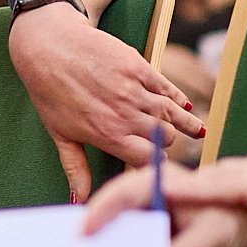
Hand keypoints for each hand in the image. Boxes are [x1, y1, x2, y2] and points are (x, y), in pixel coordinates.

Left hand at [7, 7, 204, 201]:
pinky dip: (179, 99)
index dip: (155, 165)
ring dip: (186, 124)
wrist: (48, 45)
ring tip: (198, 132)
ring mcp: (134, 89)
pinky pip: (167, 88)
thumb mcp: (60, 134)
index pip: (147, 159)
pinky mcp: (138, 67)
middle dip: (167, 144)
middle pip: (164, 138)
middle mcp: (125, 114)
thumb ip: (76, 169)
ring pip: (172, 114)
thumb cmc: (49, 92)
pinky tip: (186, 106)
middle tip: (170, 146)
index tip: (157, 165)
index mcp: (107, 135)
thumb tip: (80, 201)